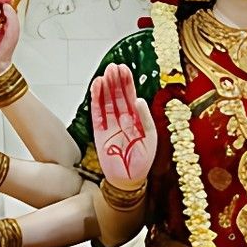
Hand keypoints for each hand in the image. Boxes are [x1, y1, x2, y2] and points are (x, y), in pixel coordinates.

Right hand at [90, 63, 156, 187]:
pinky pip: (97, 113)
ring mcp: (110, 125)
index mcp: (136, 120)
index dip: (127, 83)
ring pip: (107, 102)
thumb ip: (145, 118)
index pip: (130, 97)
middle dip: (116, 81)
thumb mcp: (151, 138)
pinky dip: (96, 100)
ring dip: (105, 87)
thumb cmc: (142, 162)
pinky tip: (97, 87)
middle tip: (114, 66)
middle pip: (117, 96)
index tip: (124, 69)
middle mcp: (122, 120)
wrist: (129, 180)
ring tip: (105, 73)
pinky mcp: (100, 133)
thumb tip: (139, 100)